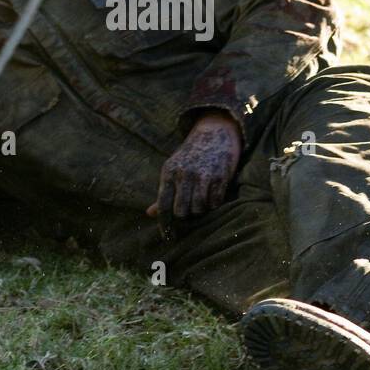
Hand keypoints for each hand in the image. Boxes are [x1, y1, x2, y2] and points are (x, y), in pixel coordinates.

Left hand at [147, 111, 241, 234]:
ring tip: (201, 201)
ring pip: (199, 208)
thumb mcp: (173, 168)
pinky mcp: (220, 177)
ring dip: (200, 210)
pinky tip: (213, 195)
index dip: (164, 224)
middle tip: (190, 211)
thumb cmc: (191, 155)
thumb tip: (149, 214)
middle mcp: (184, 174)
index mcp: (168, 172)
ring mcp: (203, 175)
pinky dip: (214, 204)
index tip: (167, 237)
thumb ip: (164, 192)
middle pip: (181, 211)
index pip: (163, 205)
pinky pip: (215, 202)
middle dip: (185, 215)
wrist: (215, 132)